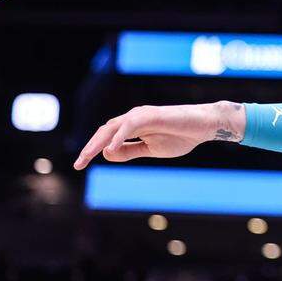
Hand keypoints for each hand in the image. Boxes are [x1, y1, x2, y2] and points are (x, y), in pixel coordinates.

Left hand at [74, 102, 244, 169]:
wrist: (204, 126)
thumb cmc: (181, 136)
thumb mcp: (151, 149)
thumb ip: (130, 151)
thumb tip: (107, 154)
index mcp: (132, 126)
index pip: (106, 137)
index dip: (92, 150)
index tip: (80, 165)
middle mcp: (133, 118)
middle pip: (104, 132)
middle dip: (89, 148)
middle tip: (78, 165)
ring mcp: (141, 115)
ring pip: (112, 128)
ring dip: (97, 143)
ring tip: (86, 157)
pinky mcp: (150, 115)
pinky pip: (129, 126)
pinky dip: (118, 138)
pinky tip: (109, 150)